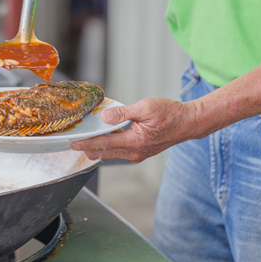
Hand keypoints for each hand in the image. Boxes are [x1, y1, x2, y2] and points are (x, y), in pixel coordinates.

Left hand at [70, 97, 199, 162]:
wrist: (187, 123)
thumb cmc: (170, 113)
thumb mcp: (145, 107)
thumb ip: (123, 113)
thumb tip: (105, 117)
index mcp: (135, 141)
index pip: (104, 143)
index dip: (86, 143)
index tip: (73, 143)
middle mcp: (135, 152)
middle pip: (105, 153)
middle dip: (88, 148)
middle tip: (73, 144)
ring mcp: (138, 154)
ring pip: (112, 154)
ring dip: (99, 147)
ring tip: (86, 141)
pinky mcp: (141, 152)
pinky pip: (121, 152)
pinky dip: (111, 146)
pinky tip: (106, 139)